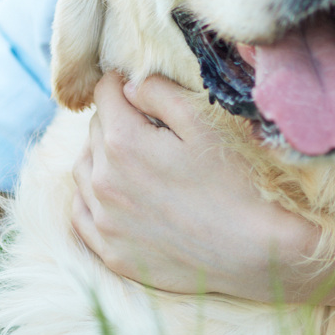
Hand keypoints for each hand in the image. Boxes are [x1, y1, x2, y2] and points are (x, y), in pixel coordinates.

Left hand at [70, 72, 311, 296]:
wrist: (252, 250)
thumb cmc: (234, 181)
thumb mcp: (203, 122)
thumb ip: (159, 93)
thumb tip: (129, 85)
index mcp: (124, 143)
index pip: (104, 95)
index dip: (119, 82)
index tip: (132, 82)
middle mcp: (104, 182)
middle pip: (95, 130)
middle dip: (115, 117)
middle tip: (144, 119)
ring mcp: (105, 222)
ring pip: (83, 170)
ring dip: (99, 154)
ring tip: (130, 153)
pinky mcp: (112, 253)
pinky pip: (82, 214)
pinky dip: (91, 195)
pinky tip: (114, 191)